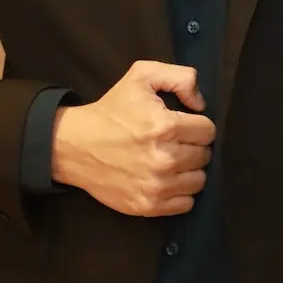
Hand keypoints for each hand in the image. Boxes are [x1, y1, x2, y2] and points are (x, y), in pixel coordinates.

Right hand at [49, 61, 214, 216]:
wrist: (74, 145)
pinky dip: (180, 193)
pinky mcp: (148, 206)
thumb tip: (201, 104)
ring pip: (199, 181)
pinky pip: (186, 204)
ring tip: (171, 161)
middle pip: (204, 156)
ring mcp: (157, 186)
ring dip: (189, 170)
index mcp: (166, 126)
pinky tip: (166, 180)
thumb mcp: (141, 76)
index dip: (196, 125)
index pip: (208, 131)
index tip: (182, 125)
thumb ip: (181, 77)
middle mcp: (165, 159)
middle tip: (174, 143)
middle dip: (193, 146)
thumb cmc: (111, 111)